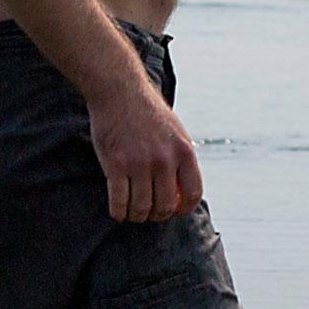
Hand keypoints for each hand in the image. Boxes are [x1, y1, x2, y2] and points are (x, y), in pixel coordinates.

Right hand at [89, 81, 202, 223]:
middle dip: (156, 216)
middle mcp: (164, 160)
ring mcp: (139, 163)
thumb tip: (182, 188)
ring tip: (131, 213)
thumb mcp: (175, 131)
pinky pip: (119, 201)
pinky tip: (117, 211)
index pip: (192, 193)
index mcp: (184, 151)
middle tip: (148, 214)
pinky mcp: (115, 165)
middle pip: (165, 205)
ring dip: (136, 216)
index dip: (183, 210)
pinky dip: (118, 212)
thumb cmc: (146, 111)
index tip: (174, 212)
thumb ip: (180, 157)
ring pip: (142, 208)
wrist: (119, 91)